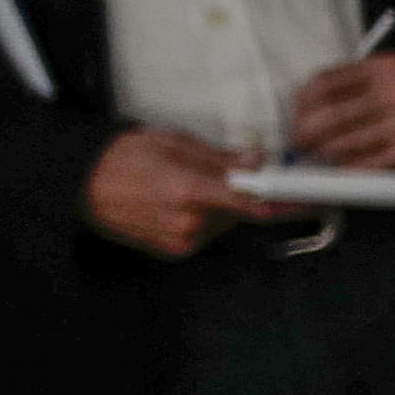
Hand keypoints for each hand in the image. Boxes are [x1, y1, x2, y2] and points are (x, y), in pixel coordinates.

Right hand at [82, 126, 287, 258]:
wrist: (81, 185)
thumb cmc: (124, 158)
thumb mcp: (175, 143)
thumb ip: (222, 158)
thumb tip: (258, 162)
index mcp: (190, 190)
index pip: (254, 204)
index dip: (287, 203)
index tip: (312, 200)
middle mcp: (189, 222)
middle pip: (241, 212)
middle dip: (242, 194)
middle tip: (223, 174)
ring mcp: (182, 240)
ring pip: (225, 223)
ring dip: (221, 206)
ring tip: (186, 186)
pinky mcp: (175, 251)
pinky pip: (207, 233)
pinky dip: (204, 218)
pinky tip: (178, 203)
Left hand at [284, 52, 394, 171]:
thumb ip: (357, 85)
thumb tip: (307, 108)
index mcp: (387, 66)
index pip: (326, 83)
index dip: (301, 103)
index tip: (296, 115)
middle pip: (330, 114)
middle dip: (305, 133)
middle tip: (298, 143)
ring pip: (344, 142)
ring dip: (323, 153)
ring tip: (319, 156)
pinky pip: (367, 163)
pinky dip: (348, 168)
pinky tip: (342, 168)